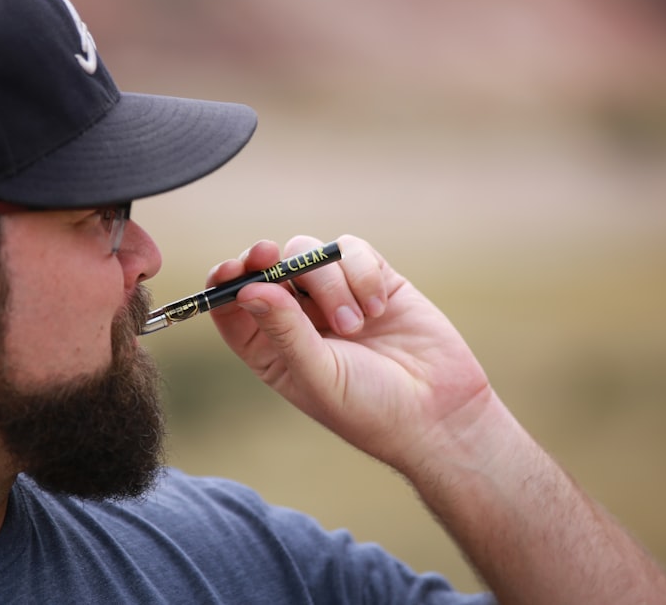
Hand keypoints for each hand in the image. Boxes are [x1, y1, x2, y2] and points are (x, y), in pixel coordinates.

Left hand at [207, 234, 491, 473]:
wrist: (439, 414)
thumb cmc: (370, 410)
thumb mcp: (318, 374)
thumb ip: (284, 330)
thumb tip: (247, 290)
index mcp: (272, 348)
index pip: (233, 306)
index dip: (225, 282)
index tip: (229, 270)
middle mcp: (298, 318)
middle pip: (267, 269)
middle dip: (265, 260)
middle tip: (268, 255)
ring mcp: (336, 296)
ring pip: (310, 254)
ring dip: (329, 284)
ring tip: (356, 325)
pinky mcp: (373, 280)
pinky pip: (351, 251)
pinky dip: (361, 273)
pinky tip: (379, 307)